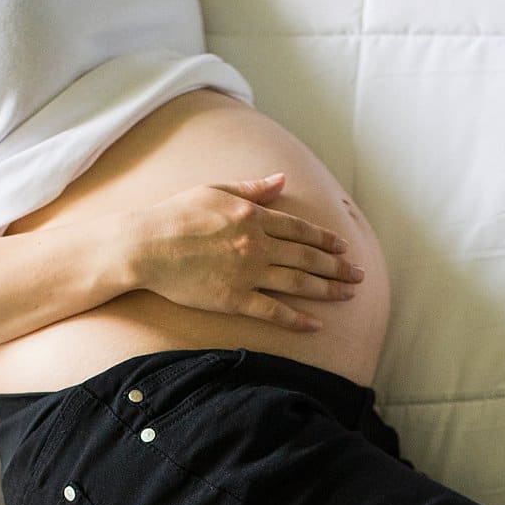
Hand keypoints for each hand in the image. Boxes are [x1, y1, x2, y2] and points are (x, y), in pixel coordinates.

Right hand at [125, 173, 365, 330]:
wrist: (146, 245)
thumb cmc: (175, 214)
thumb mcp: (215, 190)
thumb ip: (252, 189)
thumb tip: (280, 180)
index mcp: (254, 217)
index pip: (300, 230)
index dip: (325, 240)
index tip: (344, 247)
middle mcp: (257, 244)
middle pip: (307, 257)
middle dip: (338, 267)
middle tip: (359, 275)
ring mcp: (247, 273)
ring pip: (298, 282)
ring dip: (328, 289)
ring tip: (349, 294)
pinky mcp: (234, 298)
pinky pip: (273, 311)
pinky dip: (297, 319)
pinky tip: (316, 324)